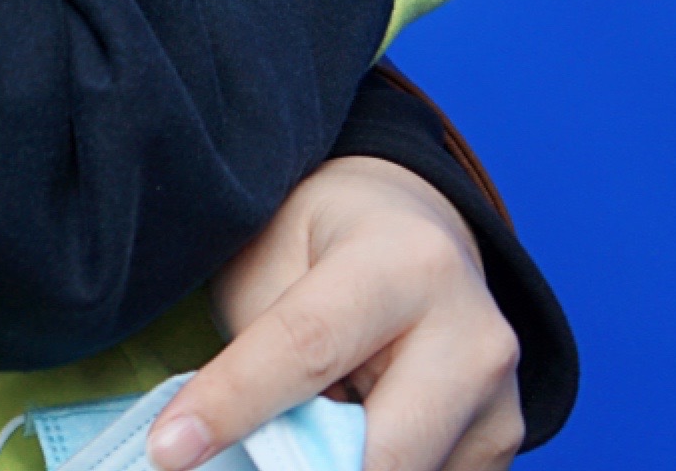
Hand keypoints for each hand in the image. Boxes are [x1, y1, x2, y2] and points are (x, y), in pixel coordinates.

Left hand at [154, 156, 521, 470]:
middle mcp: (473, 333)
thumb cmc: (319, 240)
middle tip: (241, 461)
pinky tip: (341, 444)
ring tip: (298, 434)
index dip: (232, 406)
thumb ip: (261, 348)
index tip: (170, 452)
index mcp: (404, 261)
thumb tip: (248, 449)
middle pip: (385, 451)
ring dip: (337, 470)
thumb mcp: (269, 261)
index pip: (306, 348)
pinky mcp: (505, 442)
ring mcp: (502, 396)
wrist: (415, 228)